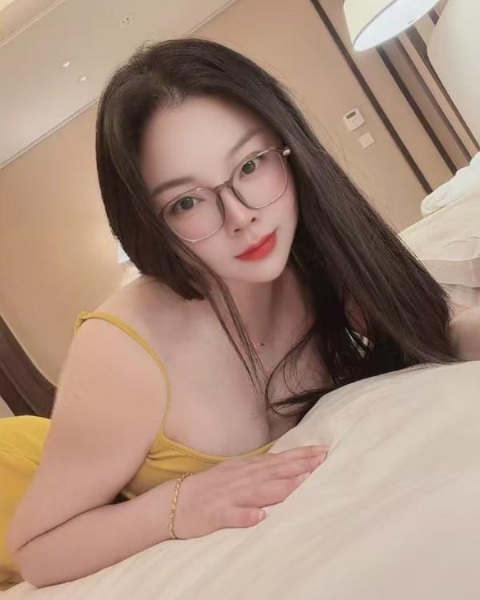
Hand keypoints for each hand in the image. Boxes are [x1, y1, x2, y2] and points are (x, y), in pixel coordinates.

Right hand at [173, 445, 328, 538]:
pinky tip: (260, 517)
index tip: (321, 451)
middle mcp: (240, 479)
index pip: (278, 460)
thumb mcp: (235, 474)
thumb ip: (258, 470)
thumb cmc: (208, 489)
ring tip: (302, 482)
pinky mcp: (215, 514)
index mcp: (245, 469)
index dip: (300, 456)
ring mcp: (228, 496)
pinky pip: (232, 516)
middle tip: (322, 459)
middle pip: (274, 471)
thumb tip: (282, 464)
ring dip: (281, 487)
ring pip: (258, 491)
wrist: (172, 502)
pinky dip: (246, 516)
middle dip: (299, 465)